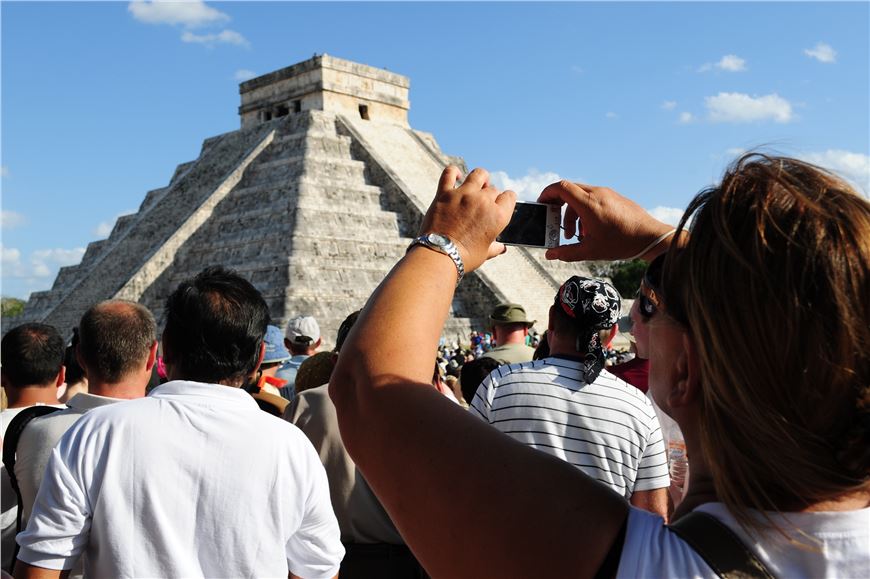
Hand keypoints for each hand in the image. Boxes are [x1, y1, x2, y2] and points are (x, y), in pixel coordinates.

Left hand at [420, 166, 515, 272]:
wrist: (439, 255)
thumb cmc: (464, 258)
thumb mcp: (484, 253)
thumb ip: (495, 247)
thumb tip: (501, 248)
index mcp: (498, 216)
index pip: (509, 197)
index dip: (505, 200)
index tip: (501, 203)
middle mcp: (484, 202)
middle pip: (493, 189)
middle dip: (490, 195)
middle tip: (483, 204)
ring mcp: (464, 195)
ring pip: (478, 174)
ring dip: (481, 177)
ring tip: (478, 183)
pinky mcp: (445, 193)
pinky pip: (449, 173)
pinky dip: (454, 172)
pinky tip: (456, 175)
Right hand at [538, 180, 675, 261]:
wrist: (650, 237)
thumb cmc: (622, 243)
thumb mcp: (590, 251)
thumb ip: (567, 252)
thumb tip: (550, 255)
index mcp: (588, 204)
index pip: (560, 187)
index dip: (547, 193)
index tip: (542, 204)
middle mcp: (597, 193)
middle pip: (569, 191)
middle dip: (559, 208)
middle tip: (556, 224)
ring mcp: (607, 193)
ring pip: (581, 196)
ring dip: (573, 212)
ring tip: (576, 235)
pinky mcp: (614, 197)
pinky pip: (593, 198)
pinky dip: (585, 210)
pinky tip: (590, 229)